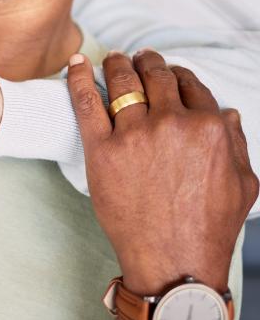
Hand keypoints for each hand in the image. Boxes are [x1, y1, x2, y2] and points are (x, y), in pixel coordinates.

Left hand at [67, 49, 257, 294]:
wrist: (172, 262)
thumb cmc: (209, 227)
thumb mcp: (242, 184)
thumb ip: (235, 143)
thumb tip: (227, 112)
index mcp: (208, 128)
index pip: (190, 84)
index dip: (177, 75)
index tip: (168, 72)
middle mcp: (171, 124)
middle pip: (155, 76)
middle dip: (147, 62)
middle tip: (139, 57)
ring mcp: (134, 134)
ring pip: (122, 81)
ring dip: (117, 63)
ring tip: (113, 58)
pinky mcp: (102, 149)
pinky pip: (86, 101)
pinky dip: (79, 76)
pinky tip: (77, 61)